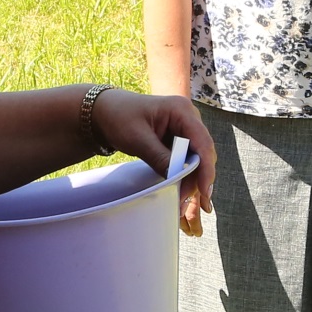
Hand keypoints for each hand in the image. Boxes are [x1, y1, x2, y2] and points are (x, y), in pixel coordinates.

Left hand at [95, 90, 216, 235]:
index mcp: (182, 110)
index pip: (202, 142)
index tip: (203, 191)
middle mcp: (189, 118)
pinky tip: (179, 190)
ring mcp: (184, 129)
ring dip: (191, 180)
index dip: (206, 169)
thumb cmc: (119, 117)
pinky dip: (184, 175)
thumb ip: (160, 158)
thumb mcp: (138, 139)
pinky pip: (187, 160)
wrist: (105, 112)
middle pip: (203, 153)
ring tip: (181, 201)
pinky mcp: (178, 140)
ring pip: (197, 159)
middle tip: (185, 201)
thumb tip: (179, 179)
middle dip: (198, 178)